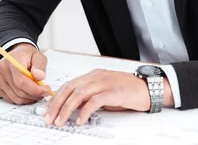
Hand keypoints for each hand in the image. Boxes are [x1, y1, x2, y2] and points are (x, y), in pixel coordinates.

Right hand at [0, 43, 49, 104]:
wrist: (16, 54)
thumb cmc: (27, 56)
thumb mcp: (38, 56)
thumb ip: (40, 66)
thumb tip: (40, 76)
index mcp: (12, 60)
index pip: (21, 81)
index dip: (35, 89)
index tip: (46, 90)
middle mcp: (2, 70)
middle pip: (19, 91)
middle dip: (34, 94)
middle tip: (44, 91)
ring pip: (15, 97)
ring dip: (29, 98)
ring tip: (37, 92)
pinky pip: (11, 99)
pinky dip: (22, 99)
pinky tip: (28, 93)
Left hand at [44, 69, 172, 125]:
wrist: (149, 88)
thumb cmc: (128, 91)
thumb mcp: (105, 93)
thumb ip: (90, 98)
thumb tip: (72, 109)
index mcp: (93, 75)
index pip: (68, 85)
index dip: (56, 98)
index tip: (48, 111)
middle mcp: (96, 76)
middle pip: (70, 88)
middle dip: (57, 104)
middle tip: (49, 118)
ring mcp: (105, 83)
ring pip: (79, 94)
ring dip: (67, 109)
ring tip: (60, 121)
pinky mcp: (114, 92)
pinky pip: (94, 101)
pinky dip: (85, 111)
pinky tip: (80, 120)